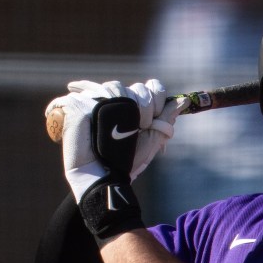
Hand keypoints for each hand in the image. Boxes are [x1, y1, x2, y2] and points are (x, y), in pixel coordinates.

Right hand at [51, 79, 176, 238]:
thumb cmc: (128, 162)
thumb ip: (166, 119)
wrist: (105, 176)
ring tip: (122, 125)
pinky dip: (92, 92)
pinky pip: (90, 89)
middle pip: (136, 87)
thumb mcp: (152, 140)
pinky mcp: (79, 104)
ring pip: (115, 86)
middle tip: (140, 126)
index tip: (154, 118)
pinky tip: (85, 98)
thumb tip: (183, 101)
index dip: (156, 98)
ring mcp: (99, 102)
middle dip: (144, 105)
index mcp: (137, 109)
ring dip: (123, 102)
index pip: (151, 89)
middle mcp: (118, 103)